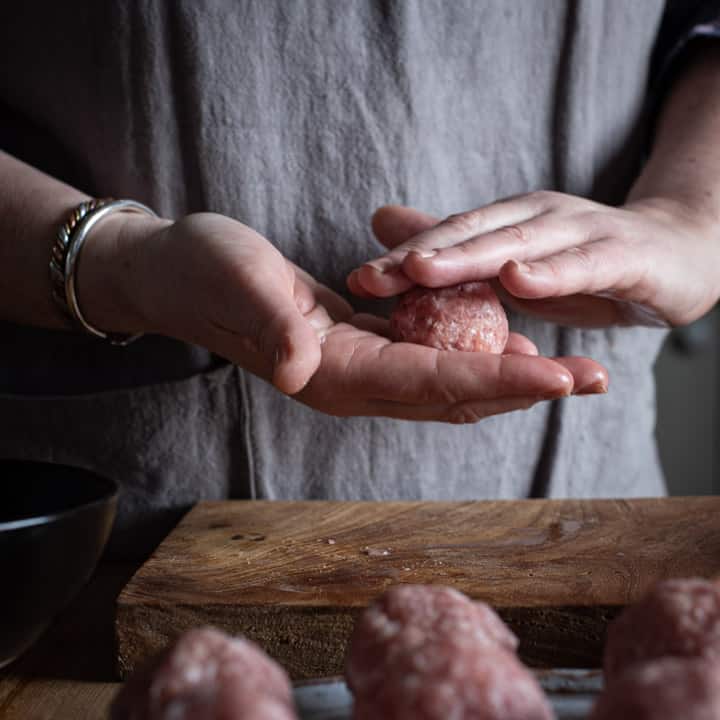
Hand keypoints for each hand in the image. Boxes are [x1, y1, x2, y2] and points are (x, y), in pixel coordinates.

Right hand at [82, 212, 606, 422]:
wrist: (179, 274)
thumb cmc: (202, 271)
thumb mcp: (236, 282)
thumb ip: (272, 325)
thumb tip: (301, 364)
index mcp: (330, 374)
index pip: (429, 383)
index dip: (495, 380)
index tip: (558, 376)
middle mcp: (354, 383)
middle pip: (455, 395)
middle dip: (525, 388)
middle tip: (593, 378)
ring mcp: (361, 368)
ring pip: (451, 381)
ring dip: (512, 376)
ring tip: (572, 369)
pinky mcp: (364, 345)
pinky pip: (432, 356)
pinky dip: (477, 352)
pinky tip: (513, 340)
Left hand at [349, 192, 719, 327]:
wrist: (677, 253)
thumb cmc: (585, 261)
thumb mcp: (515, 256)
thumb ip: (456, 244)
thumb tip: (384, 224)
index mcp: (509, 221)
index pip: (446, 239)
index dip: (399, 260)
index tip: (356, 281)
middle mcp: (537, 218)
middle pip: (470, 236)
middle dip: (417, 257)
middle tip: (370, 277)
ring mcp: (580, 231)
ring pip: (517, 243)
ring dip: (468, 258)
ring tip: (421, 271)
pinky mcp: (623, 254)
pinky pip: (583, 264)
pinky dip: (550, 272)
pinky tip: (518, 279)